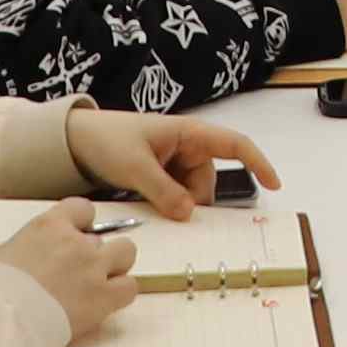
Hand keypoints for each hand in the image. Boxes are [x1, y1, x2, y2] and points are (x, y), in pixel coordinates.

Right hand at [0, 202, 139, 339]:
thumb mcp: (4, 254)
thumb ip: (29, 249)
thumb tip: (30, 260)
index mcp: (49, 225)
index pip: (82, 209)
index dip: (82, 224)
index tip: (75, 237)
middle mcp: (77, 242)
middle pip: (103, 238)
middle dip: (96, 252)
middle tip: (81, 272)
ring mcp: (93, 268)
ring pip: (126, 254)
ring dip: (115, 267)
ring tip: (98, 286)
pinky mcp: (103, 297)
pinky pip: (129, 288)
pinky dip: (120, 293)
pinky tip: (103, 303)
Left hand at [62, 107, 267, 214]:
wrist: (73, 140)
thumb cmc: (106, 139)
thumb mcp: (134, 166)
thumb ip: (164, 191)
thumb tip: (190, 213)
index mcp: (188, 133)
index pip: (234, 145)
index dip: (258, 163)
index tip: (274, 185)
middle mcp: (186, 148)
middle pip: (209, 181)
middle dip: (196, 201)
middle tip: (172, 213)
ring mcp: (173, 164)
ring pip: (191, 194)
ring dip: (178, 206)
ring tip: (149, 204)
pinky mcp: (159, 177)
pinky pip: (175, 197)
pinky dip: (168, 206)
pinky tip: (149, 207)